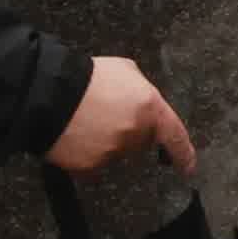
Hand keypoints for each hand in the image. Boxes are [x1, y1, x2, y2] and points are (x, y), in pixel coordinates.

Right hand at [47, 55, 195, 174]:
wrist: (50, 94)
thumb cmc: (88, 77)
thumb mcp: (126, 71)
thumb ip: (142, 92)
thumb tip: (142, 105)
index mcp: (150, 109)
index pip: (175, 137)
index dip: (183, 154)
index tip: (188, 167)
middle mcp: (136, 135)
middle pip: (140, 141)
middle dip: (130, 131)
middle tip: (108, 115)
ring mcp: (113, 153)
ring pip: (116, 152)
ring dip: (107, 140)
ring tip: (86, 121)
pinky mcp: (90, 167)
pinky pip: (93, 163)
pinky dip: (87, 152)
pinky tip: (76, 136)